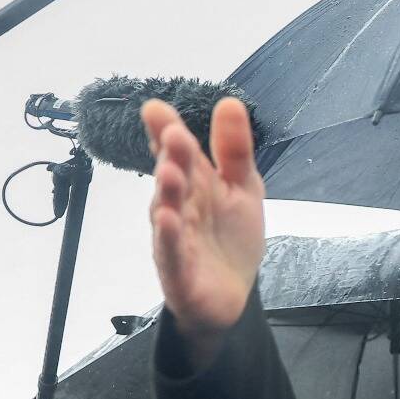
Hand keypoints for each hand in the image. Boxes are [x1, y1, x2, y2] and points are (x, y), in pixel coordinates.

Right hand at [145, 97, 264, 366]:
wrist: (230, 297)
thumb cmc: (231, 238)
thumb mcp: (243, 188)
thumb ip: (234, 150)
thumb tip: (229, 102)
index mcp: (195, 184)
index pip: (178, 153)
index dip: (166, 131)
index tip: (155, 108)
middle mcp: (179, 207)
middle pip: (173, 178)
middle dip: (171, 156)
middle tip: (172, 134)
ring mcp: (175, 239)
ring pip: (167, 213)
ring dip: (167, 192)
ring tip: (169, 171)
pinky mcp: (178, 272)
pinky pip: (171, 253)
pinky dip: (169, 238)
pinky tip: (169, 221)